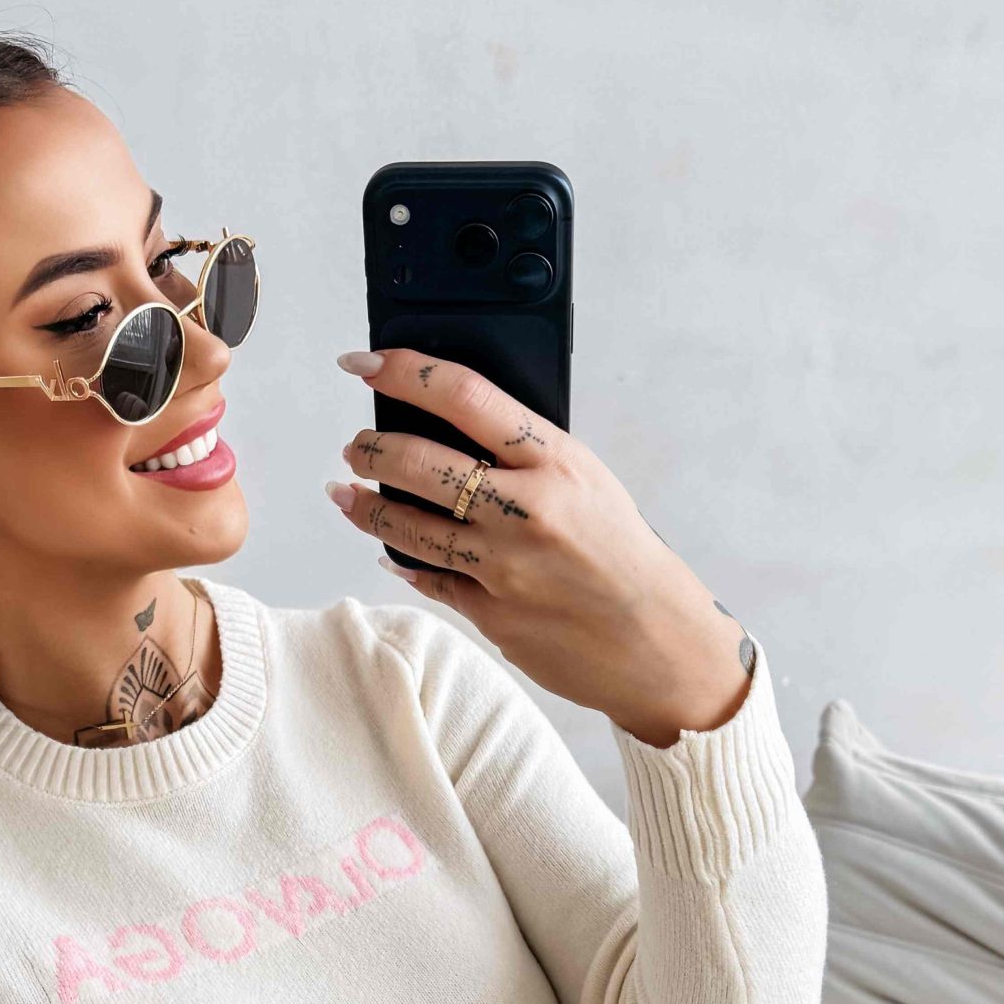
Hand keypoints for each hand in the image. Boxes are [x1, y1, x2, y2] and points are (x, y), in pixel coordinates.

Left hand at [329, 347, 755, 746]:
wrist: (658, 640)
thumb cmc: (625, 553)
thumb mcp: (587, 481)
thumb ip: (526, 455)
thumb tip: (453, 430)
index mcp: (555, 462)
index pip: (463, 395)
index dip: (404, 372)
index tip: (365, 363)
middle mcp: (525, 510)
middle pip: (418, 463)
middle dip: (370, 450)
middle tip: (355, 447)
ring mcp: (504, 566)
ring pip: (407, 527)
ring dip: (365, 507)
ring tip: (346, 493)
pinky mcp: (492, 614)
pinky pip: (430, 579)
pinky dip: (404, 560)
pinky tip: (389, 549)